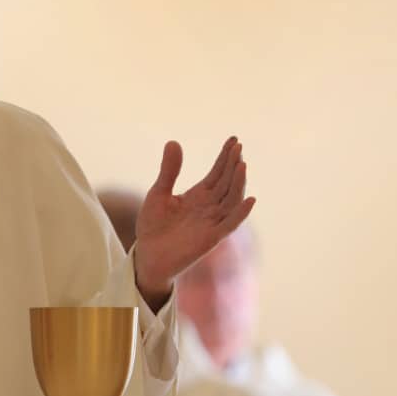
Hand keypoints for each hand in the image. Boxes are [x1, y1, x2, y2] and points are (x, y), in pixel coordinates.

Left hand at [134, 137, 255, 307]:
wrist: (147, 256)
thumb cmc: (153, 225)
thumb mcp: (158, 193)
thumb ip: (169, 171)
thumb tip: (173, 142)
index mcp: (198, 196)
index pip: (217, 173)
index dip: (225, 157)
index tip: (234, 140)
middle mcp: (209, 208)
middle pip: (226, 182)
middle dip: (232, 164)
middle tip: (238, 145)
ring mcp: (212, 222)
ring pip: (231, 200)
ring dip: (238, 183)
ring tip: (242, 164)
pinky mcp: (211, 238)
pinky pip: (229, 224)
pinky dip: (240, 213)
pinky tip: (249, 199)